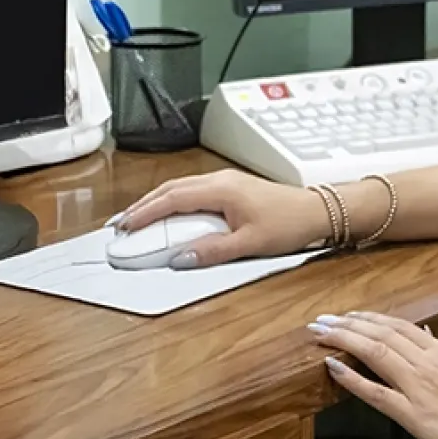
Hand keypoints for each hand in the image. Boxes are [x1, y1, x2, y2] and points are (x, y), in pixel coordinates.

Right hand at [115, 169, 329, 266]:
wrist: (317, 211)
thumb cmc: (288, 224)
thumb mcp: (250, 244)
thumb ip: (213, 251)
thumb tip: (180, 258)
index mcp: (221, 189)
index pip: (172, 199)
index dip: (145, 213)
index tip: (124, 228)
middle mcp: (220, 179)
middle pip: (171, 189)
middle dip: (144, 206)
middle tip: (121, 225)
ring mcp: (226, 181)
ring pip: (182, 187)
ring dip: (158, 202)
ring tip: (137, 220)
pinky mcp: (233, 187)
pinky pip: (194, 190)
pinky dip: (175, 201)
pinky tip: (169, 214)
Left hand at [312, 312, 437, 438]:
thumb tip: (425, 335)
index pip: (399, 326)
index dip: (370, 318)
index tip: (350, 315)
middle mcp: (427, 362)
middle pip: (382, 333)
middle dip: (349, 323)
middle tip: (324, 319)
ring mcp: (418, 386)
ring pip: (375, 353)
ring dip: (344, 340)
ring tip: (321, 333)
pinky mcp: (412, 413)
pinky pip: (376, 392)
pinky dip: (352, 378)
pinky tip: (332, 367)